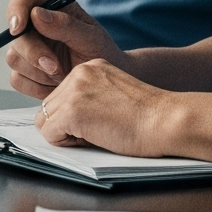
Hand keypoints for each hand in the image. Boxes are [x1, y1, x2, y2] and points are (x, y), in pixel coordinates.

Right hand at [2, 0, 128, 96]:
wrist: (103, 86)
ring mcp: (28, 49)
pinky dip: (37, 86)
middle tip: (55, 67)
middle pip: (16, 32)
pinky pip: (17, 79)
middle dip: (33, 52)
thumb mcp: (92, 38)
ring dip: (39, 72)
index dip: (17, 7)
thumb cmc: (102, 55)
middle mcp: (36, 26)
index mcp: (53, 7)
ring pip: (14, 57)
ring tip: (64, 75)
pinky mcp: (25, 71)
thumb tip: (36, 14)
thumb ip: (66, 25)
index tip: (18, 27)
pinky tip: (56, 85)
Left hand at [36, 60, 181, 156]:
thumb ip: (88, 97)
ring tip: (96, 134)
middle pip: (48, 106)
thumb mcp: (113, 94)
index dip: (73, 116)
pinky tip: (93, 138)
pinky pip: (50, 134)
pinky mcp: (72, 111)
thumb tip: (60, 120)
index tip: (96, 121)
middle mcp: (79, 73)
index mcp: (90, 68)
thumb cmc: (148, 116)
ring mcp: (73, 91)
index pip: (60, 94)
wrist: (166, 120)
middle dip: (64, 125)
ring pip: (45, 120)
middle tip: (95, 131)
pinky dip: (66, 143)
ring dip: (65, 134)